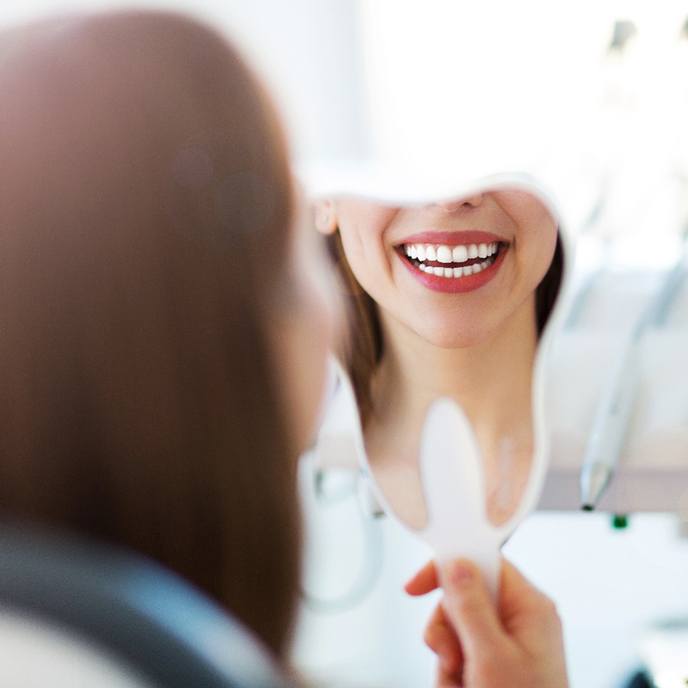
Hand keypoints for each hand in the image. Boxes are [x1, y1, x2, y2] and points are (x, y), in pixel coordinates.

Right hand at [405, 558, 568, 687]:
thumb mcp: (491, 658)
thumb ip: (470, 607)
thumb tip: (455, 563)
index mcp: (529, 607)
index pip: (483, 562)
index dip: (448, 567)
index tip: (416, 587)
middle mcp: (519, 620)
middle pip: (462, 597)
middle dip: (447, 630)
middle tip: (453, 658)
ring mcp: (507, 644)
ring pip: (454, 630)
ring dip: (448, 659)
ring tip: (463, 685)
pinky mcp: (495, 665)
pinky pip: (458, 655)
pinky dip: (453, 675)